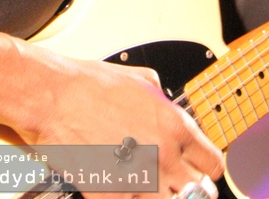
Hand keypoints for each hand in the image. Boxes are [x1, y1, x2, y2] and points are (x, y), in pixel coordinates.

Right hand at [17, 53, 224, 198]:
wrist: (57, 99)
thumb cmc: (94, 86)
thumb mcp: (143, 80)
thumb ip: (164, 101)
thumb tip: (168, 108)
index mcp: (175, 127)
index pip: (212, 163)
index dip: (207, 166)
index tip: (201, 169)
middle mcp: (163, 156)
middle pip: (196, 191)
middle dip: (188, 186)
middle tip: (178, 182)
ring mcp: (139, 180)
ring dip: (163, 196)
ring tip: (150, 186)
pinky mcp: (112, 196)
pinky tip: (126, 189)